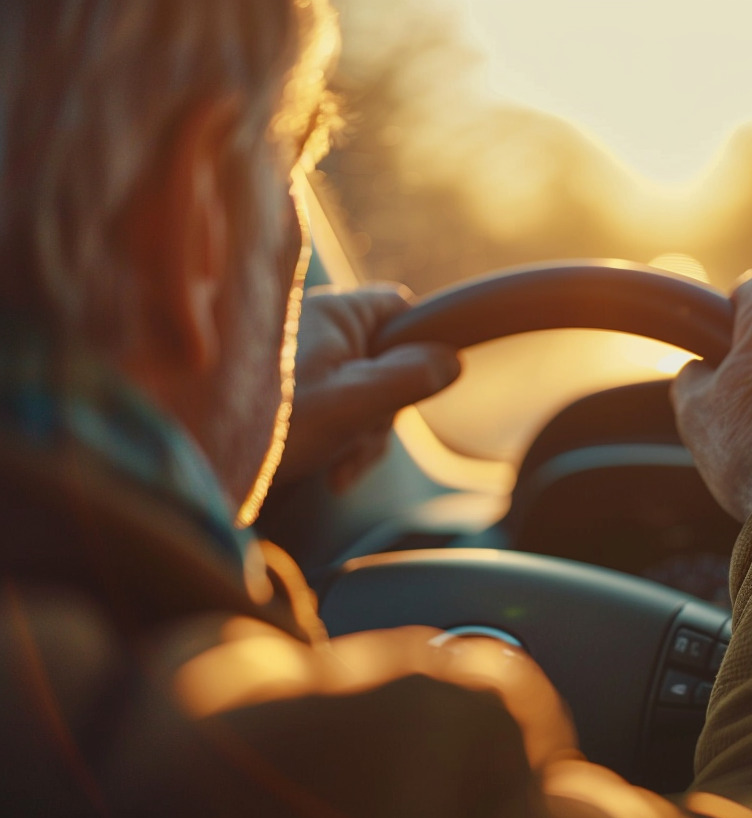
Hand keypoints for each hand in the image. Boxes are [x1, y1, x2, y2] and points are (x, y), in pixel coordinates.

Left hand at [276, 285, 460, 491]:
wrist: (197, 465)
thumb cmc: (268, 429)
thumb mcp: (350, 404)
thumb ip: (407, 378)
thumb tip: (451, 360)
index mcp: (333, 314)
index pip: (399, 307)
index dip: (418, 345)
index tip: (416, 386)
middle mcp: (314, 328)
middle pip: (386, 360)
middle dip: (384, 412)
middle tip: (362, 443)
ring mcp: (298, 363)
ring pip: (362, 393)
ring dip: (360, 436)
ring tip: (336, 467)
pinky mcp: (286, 396)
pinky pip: (334, 411)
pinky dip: (338, 442)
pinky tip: (327, 472)